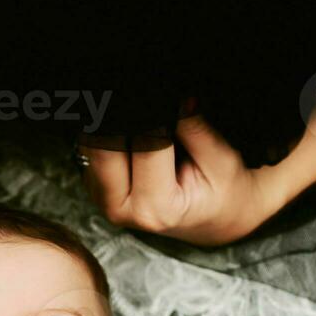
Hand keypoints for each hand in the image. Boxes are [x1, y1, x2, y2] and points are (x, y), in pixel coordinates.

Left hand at [79, 114, 285, 246]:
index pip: (144, 144)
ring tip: (145, 116)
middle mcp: (121, 208)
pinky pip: (93, 151)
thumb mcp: (221, 161)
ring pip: (93, 146)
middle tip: (145, 96)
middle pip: (104, 147)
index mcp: (155, 207)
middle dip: (124, 118)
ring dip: (115, 125)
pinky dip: (111, 133)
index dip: (155, 114)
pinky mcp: (96, 188)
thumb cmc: (223, 193)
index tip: (166, 95)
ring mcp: (104, 200)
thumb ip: (195, 129)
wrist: (215, 219)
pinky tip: (134, 131)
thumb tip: (178, 98)